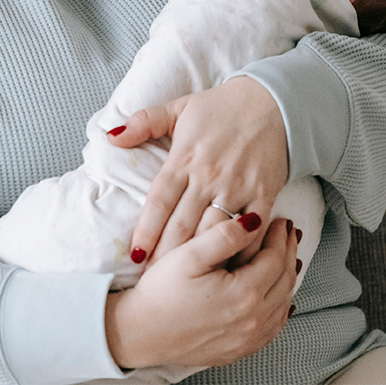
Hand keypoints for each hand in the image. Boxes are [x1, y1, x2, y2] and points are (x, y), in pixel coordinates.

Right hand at [105, 213, 297, 369]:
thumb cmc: (161, 292)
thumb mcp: (189, 255)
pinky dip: (281, 306)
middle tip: (289, 233)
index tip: (281, 220)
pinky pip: (273, 327)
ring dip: (288, 278)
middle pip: (285, 280)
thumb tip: (255, 221)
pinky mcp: (239, 349)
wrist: (140, 333)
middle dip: (289, 252)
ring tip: (288, 257)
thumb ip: (224, 236)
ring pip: (283, 304)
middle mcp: (252, 319)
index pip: (275, 259)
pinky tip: (280, 297)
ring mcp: (248, 339)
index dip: (280, 236)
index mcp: (243, 293)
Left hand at [107, 76, 288, 265]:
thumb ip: (144, 122)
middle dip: (166, 255)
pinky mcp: (264, 194)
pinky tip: (230, 271)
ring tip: (186, 283)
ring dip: (200, 259)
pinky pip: (251, 232)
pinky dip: (240, 252)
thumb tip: (111, 137)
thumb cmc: (221, 108)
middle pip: (182, 224)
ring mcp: (237, 186)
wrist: (274, 102)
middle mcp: (208, 175)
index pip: (159, 200)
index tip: (135, 256)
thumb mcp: (179, 107)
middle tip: (154, 281)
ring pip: (213, 232)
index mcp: (184, 157)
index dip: (146, 230)